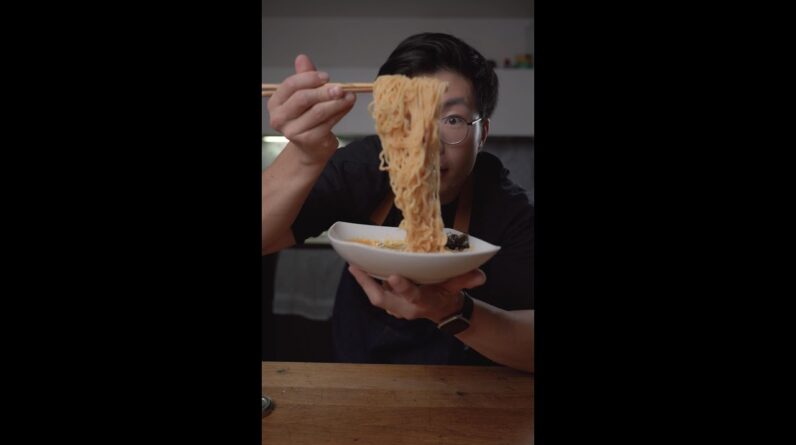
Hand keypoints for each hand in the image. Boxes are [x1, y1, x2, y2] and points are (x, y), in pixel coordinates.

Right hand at [267, 54, 355, 164]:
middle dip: (324, 91)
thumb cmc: (306, 118)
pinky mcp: (309, 140)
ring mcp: (293, 131)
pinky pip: (327, 123)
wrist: (310, 147)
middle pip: (303, 99)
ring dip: (337, 102)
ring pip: (318, 112)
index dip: (309, 78)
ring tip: (349, 96)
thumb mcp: (305, 95)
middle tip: (341, 87)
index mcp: (276, 103)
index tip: (326, 76)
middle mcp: (280, 118)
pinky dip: (340, 113)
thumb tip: (302, 58)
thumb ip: (305, 77)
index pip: (290, 85)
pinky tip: (347, 106)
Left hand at [348, 266, 485, 322]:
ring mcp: (395, 307)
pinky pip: (375, 293)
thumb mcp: (458, 287)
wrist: (443, 311)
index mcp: (423, 302)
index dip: (402, 288)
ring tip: (353, 265)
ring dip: (364, 282)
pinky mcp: (390, 302)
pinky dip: (366, 281)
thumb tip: (480, 276)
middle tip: (356, 268)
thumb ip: (467, 280)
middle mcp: (406, 307)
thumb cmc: (448, 295)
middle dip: (368, 285)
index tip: (393, 276)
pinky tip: (358, 267)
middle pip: (383, 299)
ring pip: (376, 297)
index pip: (412, 296)